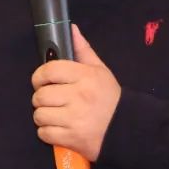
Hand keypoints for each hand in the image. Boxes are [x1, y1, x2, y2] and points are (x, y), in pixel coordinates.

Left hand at [30, 25, 119, 161]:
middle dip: (41, 99)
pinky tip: (58, 129)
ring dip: (43, 116)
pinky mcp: (72, 139)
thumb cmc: (110, 98)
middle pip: (40, 95)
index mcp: (86, 77)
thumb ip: (83, 50)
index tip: (42, 81)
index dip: (39, 76)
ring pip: (39, 115)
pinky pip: (44, 134)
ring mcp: (75, 119)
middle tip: (51, 101)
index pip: (49, 70)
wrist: (128, 130)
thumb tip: (71, 29)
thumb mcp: (100, 71)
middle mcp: (79, 96)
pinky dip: (47, 133)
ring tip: (55, 115)